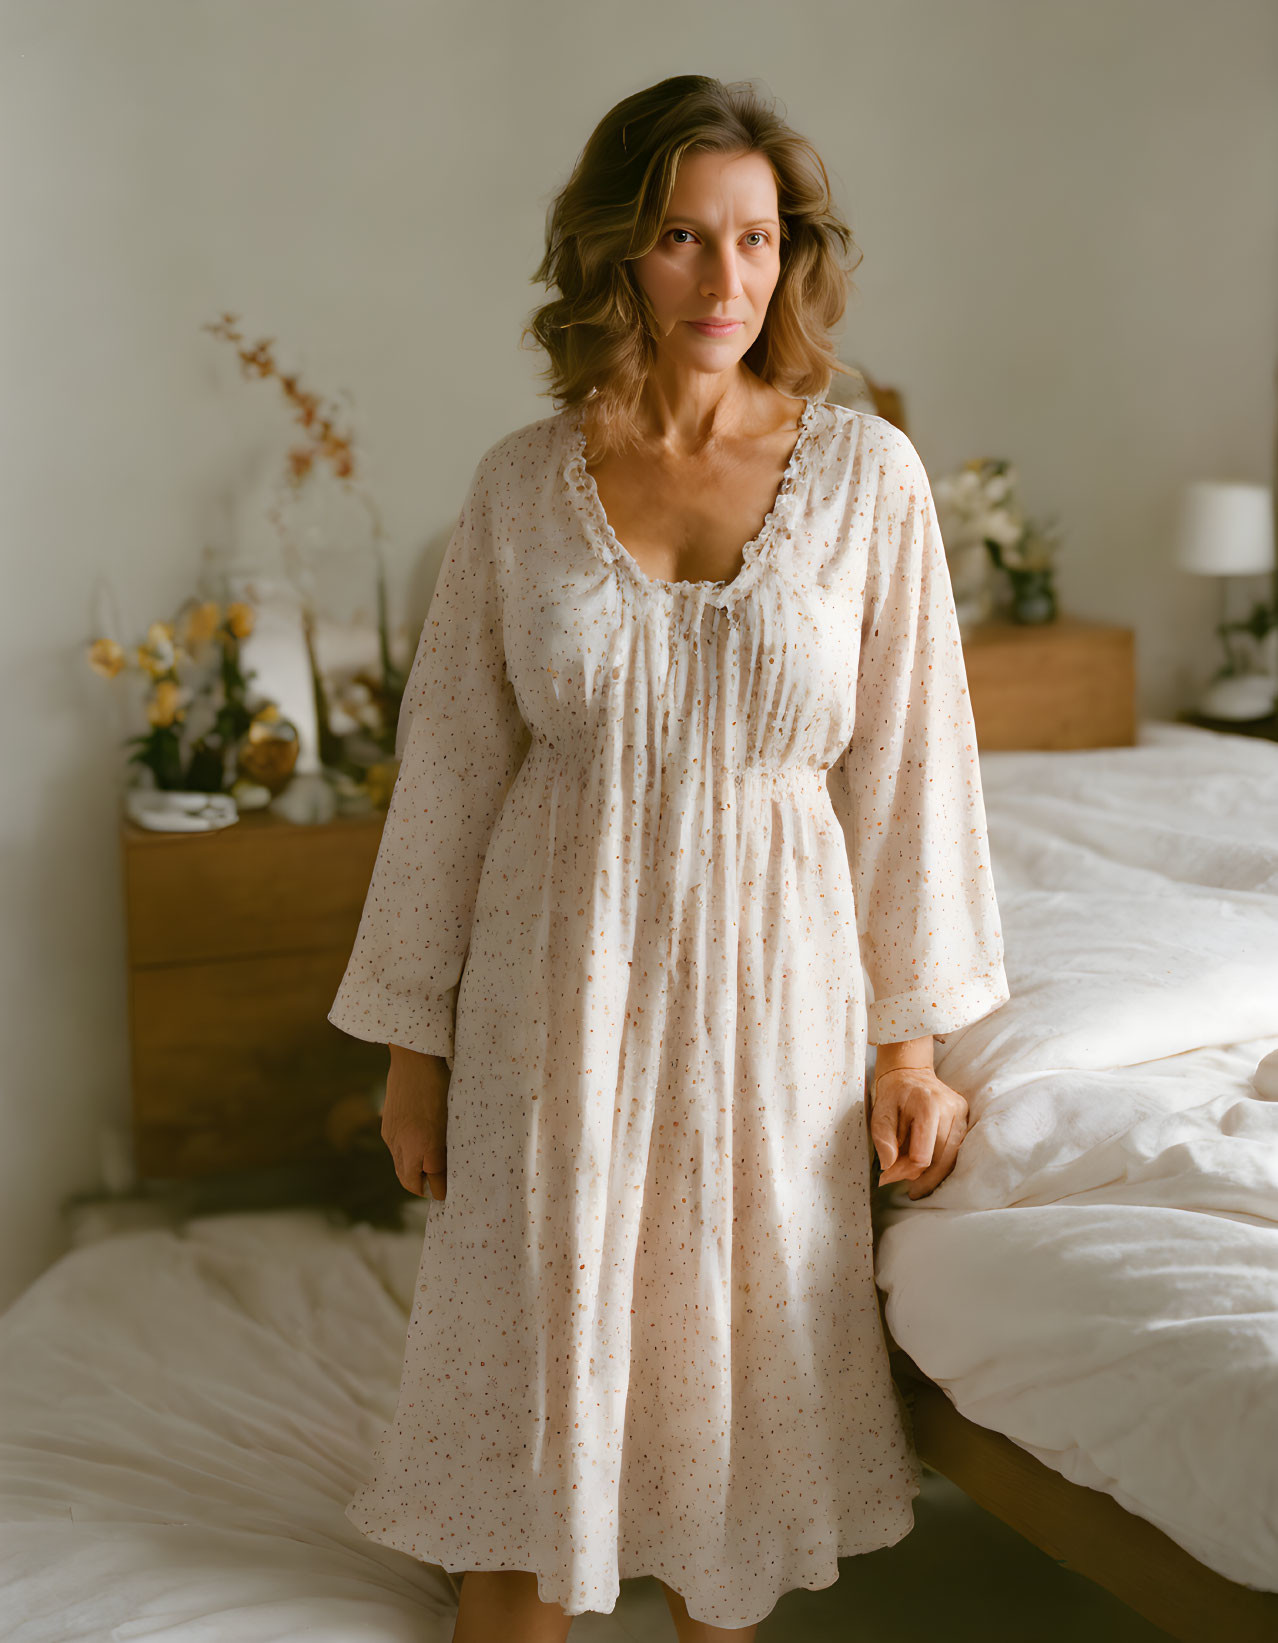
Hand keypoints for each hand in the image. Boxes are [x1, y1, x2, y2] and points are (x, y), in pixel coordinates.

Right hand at [383, 1044, 450, 1199]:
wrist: (413, 1061)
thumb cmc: (441, 1086)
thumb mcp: (451, 1118)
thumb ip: (447, 1145)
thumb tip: (449, 1166)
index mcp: (426, 1145)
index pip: (435, 1182)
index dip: (442, 1190)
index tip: (448, 1194)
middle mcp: (405, 1146)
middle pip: (410, 1182)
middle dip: (423, 1188)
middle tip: (437, 1189)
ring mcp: (392, 1137)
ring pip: (400, 1168)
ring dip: (412, 1174)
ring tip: (427, 1172)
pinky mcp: (386, 1128)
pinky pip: (395, 1152)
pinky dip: (405, 1157)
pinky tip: (417, 1149)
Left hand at [869, 1064, 969, 1200]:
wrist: (910, 1072)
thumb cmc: (893, 1094)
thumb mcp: (879, 1114)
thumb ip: (883, 1140)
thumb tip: (888, 1168)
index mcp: (928, 1106)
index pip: (922, 1156)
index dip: (904, 1171)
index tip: (888, 1175)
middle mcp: (951, 1109)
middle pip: (939, 1161)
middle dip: (917, 1175)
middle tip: (899, 1178)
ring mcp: (962, 1113)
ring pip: (951, 1160)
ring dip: (931, 1173)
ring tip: (912, 1178)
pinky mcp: (966, 1117)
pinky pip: (956, 1151)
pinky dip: (940, 1162)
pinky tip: (926, 1168)